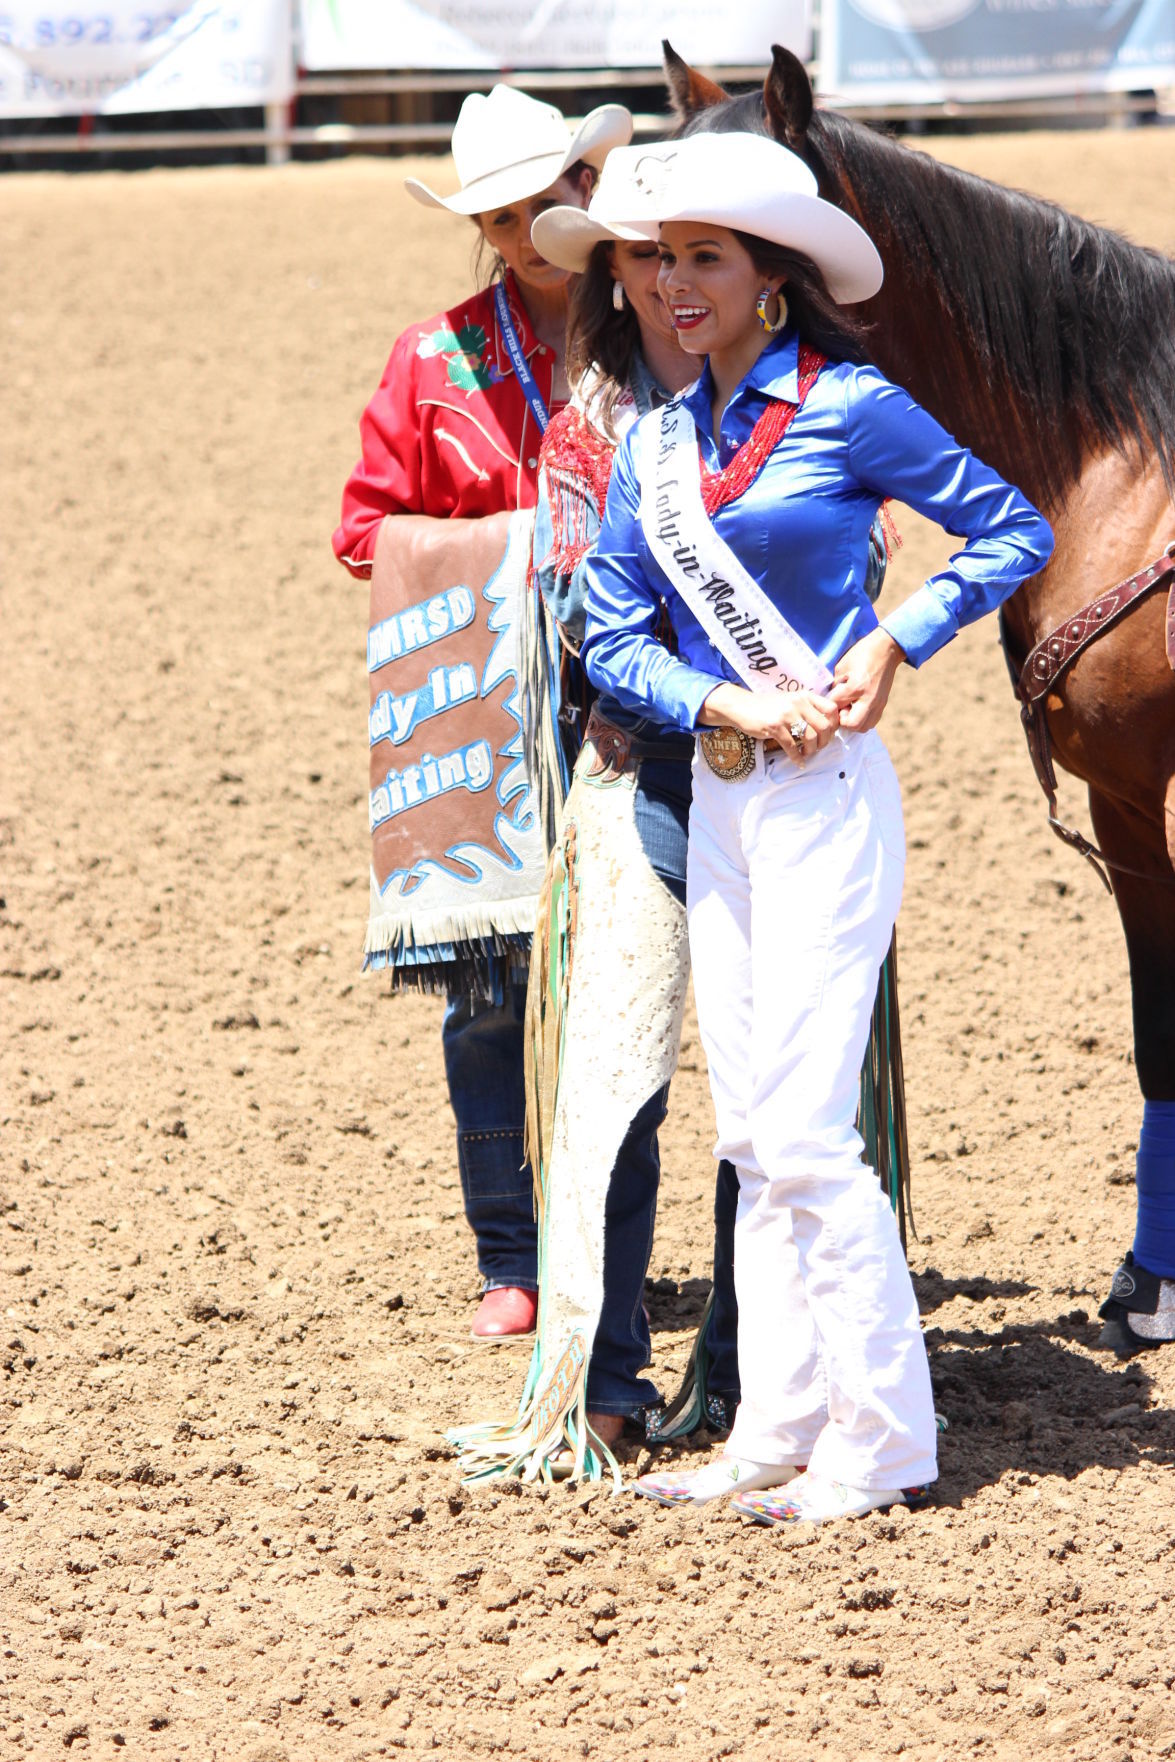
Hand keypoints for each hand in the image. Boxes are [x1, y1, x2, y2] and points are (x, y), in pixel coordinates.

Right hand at [699, 682, 840, 764]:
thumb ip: (806, 708)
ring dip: (811, 750)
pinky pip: (791, 746)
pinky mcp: (775, 726)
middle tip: (818, 748)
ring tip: (806, 754)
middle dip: (824, 741)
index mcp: (805, 696)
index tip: (829, 734)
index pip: (831, 708)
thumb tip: (825, 727)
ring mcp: (786, 714)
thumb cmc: (767, 706)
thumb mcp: (790, 700)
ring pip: (810, 737)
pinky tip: (798, 762)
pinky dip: (796, 757)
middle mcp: (798, 703)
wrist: (742, 706)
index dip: (834, 724)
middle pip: (824, 725)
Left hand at [830, 626, 906, 731]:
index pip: (835, 706)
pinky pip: (871, 721)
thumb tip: (829, 701)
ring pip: (863, 727)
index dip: (828, 705)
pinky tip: (856, 709)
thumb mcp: (842, 667)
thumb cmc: (862, 654)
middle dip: (841, 720)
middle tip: (838, 708)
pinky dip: (862, 720)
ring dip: (852, 723)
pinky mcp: (883, 704)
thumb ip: (835, 687)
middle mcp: (869, 698)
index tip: (826, 700)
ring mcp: (879, 703)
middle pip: (852, 725)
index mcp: (856, 687)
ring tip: (848, 709)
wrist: (887, 649)